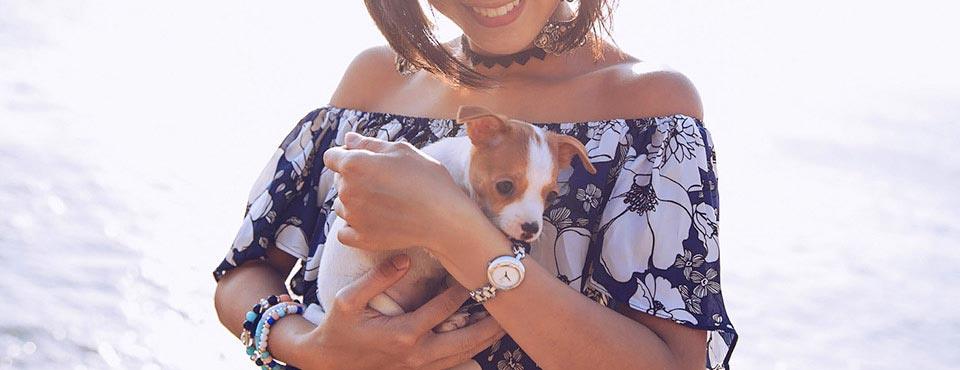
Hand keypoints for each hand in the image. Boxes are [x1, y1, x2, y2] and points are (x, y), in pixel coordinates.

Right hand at [299, 255, 504, 369]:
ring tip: (505, 323)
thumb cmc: (339, 327)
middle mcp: (417, 354)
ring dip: (486, 339)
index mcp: (403, 333)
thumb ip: (376, 278)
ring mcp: (420, 367)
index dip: (464, 290)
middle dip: (490, 323)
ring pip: (464, 355)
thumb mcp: (347, 299)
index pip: (445, 308)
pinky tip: (484, 343)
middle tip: (510, 306)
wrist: (329, 361)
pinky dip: (472, 354)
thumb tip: (403, 258)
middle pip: (466, 339)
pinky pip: (453, 366)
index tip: (478, 272)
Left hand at [323, 132, 482, 252]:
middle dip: (353, 178)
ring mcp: (352, 216)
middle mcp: (347, 190)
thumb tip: (348, 139)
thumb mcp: (402, 151)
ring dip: (354, 202)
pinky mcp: (361, 238)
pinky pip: (344, 232)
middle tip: (383, 182)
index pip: (331, 156)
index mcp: (354, 164)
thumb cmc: (427, 179)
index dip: (347, 156)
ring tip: (383, 202)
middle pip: (338, 181)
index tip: (366, 161)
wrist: (444, 218)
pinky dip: (354, 227)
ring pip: (341, 205)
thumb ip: (370, 144)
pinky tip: (372, 221)